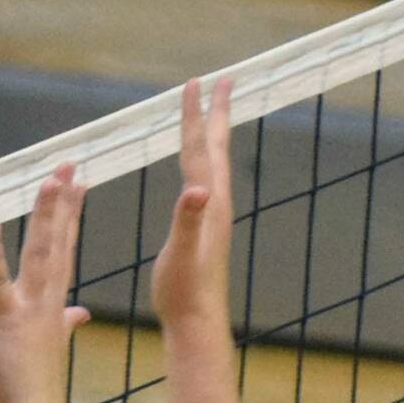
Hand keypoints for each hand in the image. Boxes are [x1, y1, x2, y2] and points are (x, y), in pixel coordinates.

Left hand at [0, 163, 91, 402]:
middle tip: (69, 164)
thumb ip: (66, 324)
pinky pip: (0, 282)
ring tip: (50, 179)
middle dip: (63, 201)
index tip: (78, 185)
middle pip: (57, 241)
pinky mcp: (7, 320)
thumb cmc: (36, 386)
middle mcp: (46, 298)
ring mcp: (29, 307)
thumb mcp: (51, 346)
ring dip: (45, 215)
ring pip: (39, 252)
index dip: (70, 216)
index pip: (65, 249)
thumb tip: (79, 315)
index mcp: (54, 303)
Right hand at [152, 77, 233, 333]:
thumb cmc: (184, 291)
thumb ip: (188, 221)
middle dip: (216, 113)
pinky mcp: (206, 228)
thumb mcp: (181, 254)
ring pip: (214, 164)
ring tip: (213, 116)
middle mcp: (214, 204)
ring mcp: (212, 216)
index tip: (194, 83)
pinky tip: (199, 169)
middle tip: (222, 80)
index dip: (194, 115)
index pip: (198, 149)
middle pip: (215, 148)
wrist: (197, 322)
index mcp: (207, 203)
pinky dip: (203, 163)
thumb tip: (198, 191)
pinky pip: (206, 182)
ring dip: (213, 135)